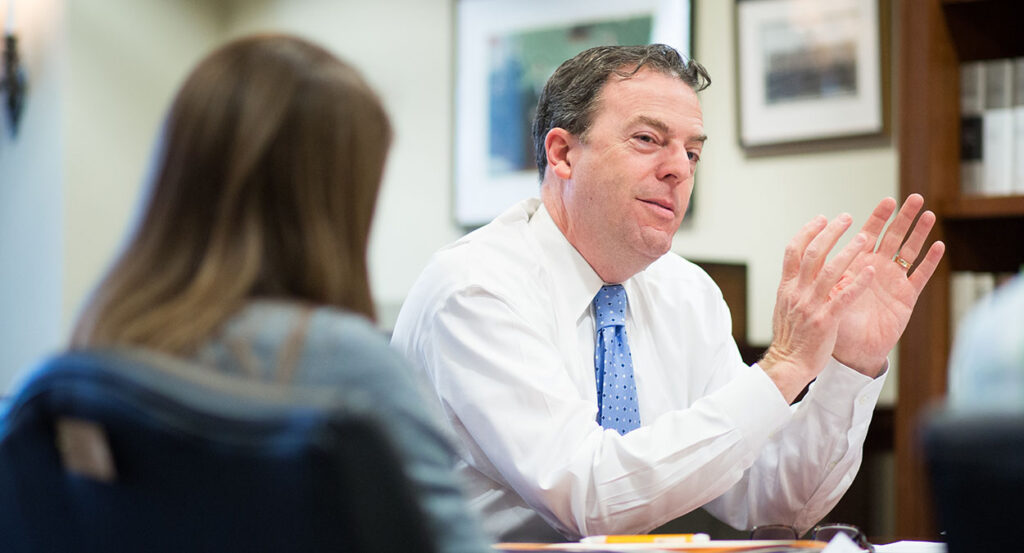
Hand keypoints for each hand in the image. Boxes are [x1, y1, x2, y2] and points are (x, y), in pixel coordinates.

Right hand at [761, 214, 875, 402]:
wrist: (787, 364)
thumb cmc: (790, 337)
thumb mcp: (785, 306)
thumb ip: (795, 287)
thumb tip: (802, 270)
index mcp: (787, 287)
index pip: (793, 251)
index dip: (808, 231)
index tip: (822, 218)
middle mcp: (797, 292)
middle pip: (812, 253)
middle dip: (830, 232)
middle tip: (846, 218)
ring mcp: (811, 306)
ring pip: (830, 270)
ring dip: (848, 251)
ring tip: (864, 237)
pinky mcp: (826, 321)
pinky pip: (844, 297)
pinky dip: (857, 282)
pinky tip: (870, 271)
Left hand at [831, 194, 945, 375]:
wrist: (852, 351)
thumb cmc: (836, 324)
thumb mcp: (828, 297)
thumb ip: (827, 277)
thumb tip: (814, 257)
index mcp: (856, 265)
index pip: (868, 235)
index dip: (876, 218)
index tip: (887, 201)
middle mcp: (877, 269)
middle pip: (892, 236)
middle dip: (901, 217)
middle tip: (912, 198)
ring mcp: (893, 281)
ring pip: (909, 251)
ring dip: (918, 233)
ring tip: (927, 214)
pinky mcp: (906, 297)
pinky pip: (920, 276)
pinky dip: (929, 262)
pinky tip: (938, 246)